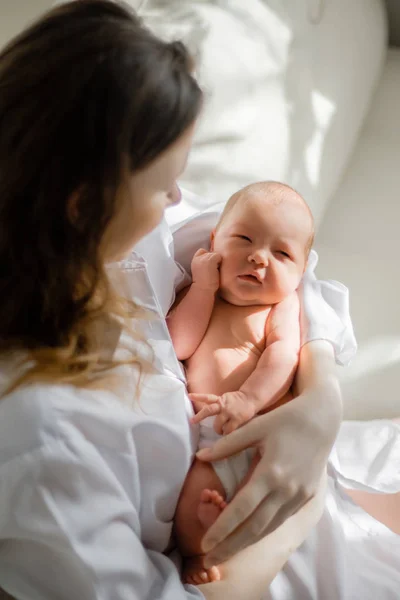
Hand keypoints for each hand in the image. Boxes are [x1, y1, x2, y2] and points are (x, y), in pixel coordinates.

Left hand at [190, 391, 256, 433]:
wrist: (251, 398)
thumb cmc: (237, 401)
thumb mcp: (225, 399)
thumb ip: (216, 404)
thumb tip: (204, 410)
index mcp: (220, 399)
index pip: (207, 397)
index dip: (198, 396)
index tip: (189, 396)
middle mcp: (223, 405)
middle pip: (209, 410)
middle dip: (199, 416)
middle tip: (192, 421)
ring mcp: (230, 412)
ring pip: (218, 424)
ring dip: (217, 430)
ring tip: (220, 431)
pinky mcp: (237, 419)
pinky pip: (228, 430)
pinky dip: (226, 433)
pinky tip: (228, 433)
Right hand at [191, 248, 221, 291]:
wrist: (204, 290)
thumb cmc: (205, 284)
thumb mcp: (201, 272)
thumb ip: (204, 264)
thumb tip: (214, 260)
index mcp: (194, 261)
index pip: (202, 251)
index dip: (208, 257)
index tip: (210, 266)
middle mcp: (198, 257)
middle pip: (210, 252)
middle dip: (214, 259)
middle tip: (212, 271)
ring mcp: (204, 257)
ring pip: (215, 254)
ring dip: (217, 262)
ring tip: (215, 271)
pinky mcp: (210, 259)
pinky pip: (219, 257)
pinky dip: (220, 263)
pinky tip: (217, 271)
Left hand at [195, 382, 339, 567]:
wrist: (322, 418)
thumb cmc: (285, 419)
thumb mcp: (255, 427)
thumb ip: (228, 444)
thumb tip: (200, 456)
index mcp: (271, 472)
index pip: (241, 508)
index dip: (222, 528)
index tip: (205, 543)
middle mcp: (287, 490)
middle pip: (255, 527)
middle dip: (231, 546)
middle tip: (209, 560)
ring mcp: (300, 495)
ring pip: (270, 527)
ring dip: (246, 543)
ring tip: (225, 552)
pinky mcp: (307, 496)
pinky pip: (282, 519)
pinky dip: (264, 530)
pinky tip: (249, 535)